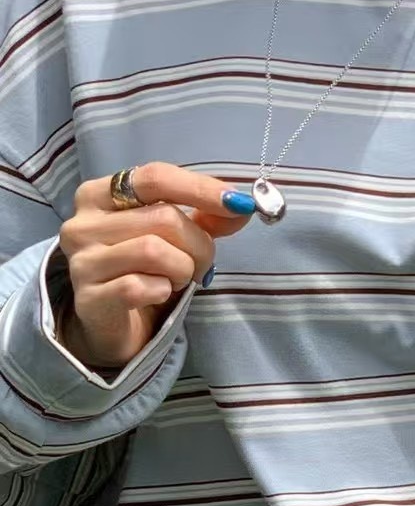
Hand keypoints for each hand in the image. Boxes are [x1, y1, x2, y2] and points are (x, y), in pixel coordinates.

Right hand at [55, 161, 254, 369]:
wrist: (113, 328)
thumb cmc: (143, 275)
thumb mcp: (174, 239)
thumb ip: (204, 218)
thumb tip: (241, 205)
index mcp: (100, 195)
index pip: (155, 177)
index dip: (201, 189)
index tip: (239, 203)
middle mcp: (83, 222)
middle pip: (163, 217)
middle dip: (199, 245)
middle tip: (201, 267)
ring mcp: (82, 261)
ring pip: (154, 251)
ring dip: (182, 270)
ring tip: (176, 281)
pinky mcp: (88, 298)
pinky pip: (139, 286)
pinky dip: (162, 291)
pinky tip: (158, 295)